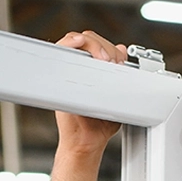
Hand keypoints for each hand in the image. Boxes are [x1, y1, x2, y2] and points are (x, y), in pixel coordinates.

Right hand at [55, 30, 127, 156]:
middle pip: (87, 39)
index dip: (110, 46)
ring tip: (104, 59)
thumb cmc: (99, 123)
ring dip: (91, 44)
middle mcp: (77, 68)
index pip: (98, 43)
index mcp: (91, 71)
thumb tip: (123, 52)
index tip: (120, 59)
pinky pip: (60, 53)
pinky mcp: (58, 78)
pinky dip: (68, 43)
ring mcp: (67, 72)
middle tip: (113, 62)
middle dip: (104, 46)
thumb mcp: (115, 95)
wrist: (87, 141)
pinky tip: (79, 43)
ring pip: (75, 41)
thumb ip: (119, 75)